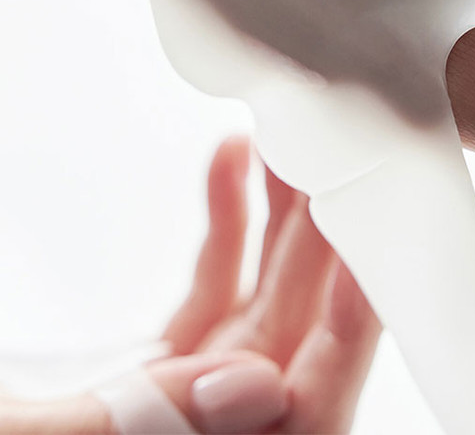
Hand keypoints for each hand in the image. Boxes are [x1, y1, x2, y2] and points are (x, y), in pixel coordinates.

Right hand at [0, 138, 379, 433]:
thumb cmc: (6, 427)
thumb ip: (145, 418)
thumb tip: (264, 388)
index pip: (314, 397)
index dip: (353, 322)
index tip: (369, 242)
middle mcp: (219, 428)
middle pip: (299, 322)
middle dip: (319, 233)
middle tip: (329, 152)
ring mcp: (198, 389)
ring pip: (265, 290)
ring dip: (281, 212)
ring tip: (287, 138)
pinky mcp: (171, 361)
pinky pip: (218, 282)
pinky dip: (228, 222)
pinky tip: (231, 162)